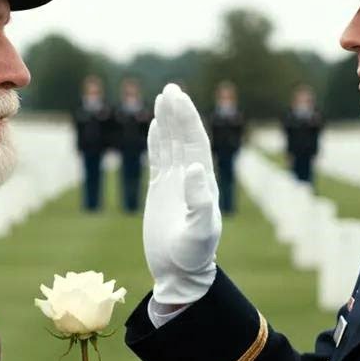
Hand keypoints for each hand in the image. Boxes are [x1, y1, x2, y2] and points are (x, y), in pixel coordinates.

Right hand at [143, 83, 221, 304]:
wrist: (180, 272)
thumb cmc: (194, 254)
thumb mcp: (200, 230)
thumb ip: (199, 200)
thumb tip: (193, 168)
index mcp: (204, 181)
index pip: (195, 142)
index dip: (187, 119)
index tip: (178, 98)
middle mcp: (191, 177)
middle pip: (184, 137)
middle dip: (178, 113)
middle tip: (170, 88)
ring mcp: (175, 183)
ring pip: (171, 145)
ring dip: (168, 122)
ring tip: (163, 97)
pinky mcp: (161, 191)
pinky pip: (158, 159)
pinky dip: (156, 141)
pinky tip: (155, 125)